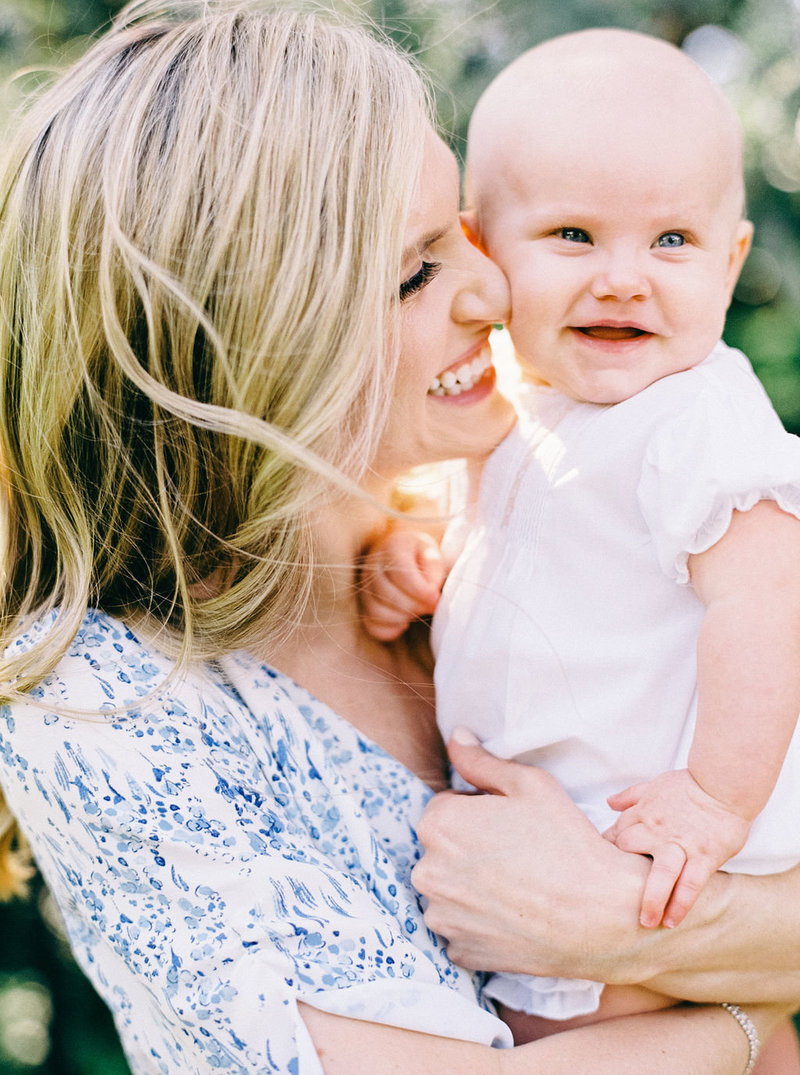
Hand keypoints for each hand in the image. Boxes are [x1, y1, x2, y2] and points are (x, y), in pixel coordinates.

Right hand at [359, 528, 444, 640]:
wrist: (406, 554)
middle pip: (387, 593)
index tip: (435, 599)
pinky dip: (389, 629)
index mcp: (393, 546)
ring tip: (418, 612)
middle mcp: (373, 565)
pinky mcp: (364, 604)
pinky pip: (371, 624)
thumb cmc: (422, 556)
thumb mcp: (433, 553)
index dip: (420, 591)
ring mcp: (365, 585)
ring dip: (402, 617)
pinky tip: (404, 623)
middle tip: (430, 606)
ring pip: (377, 610)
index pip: (401, 573)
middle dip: (413, 605)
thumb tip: (430, 596)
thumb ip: (434, 570)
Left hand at [411, 730, 650, 982]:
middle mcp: (426, 871)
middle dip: (470, 847)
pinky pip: (462, 927)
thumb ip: (481, 760)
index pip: (447, 807)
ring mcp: (441, 916)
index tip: (511, 824)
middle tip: (518, 854)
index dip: (480, 811)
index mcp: (437, 824)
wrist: (600, 915)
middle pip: (443, 849)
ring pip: (450, 889)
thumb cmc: (566, 842)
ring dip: (472, 885)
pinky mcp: (460, 951)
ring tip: (518, 885)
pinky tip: (514, 913)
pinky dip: (481, 922)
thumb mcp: (529, 784)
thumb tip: (456, 737)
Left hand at [605, 769, 750, 929]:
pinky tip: (672, 920)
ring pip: (660, 874)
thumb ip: (630, 796)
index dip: (609, 853)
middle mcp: (656, 830)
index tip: (604, 870)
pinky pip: (691, 884)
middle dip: (621, 876)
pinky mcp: (704, 855)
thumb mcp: (654, 785)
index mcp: (643, 813)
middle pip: (630, 853)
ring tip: (647, 922)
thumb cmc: (689, 784)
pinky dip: (681, 903)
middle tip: (619, 899)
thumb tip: (609, 803)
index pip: (617, 835)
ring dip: (652, 900)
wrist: (723, 782)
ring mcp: (680, 844)